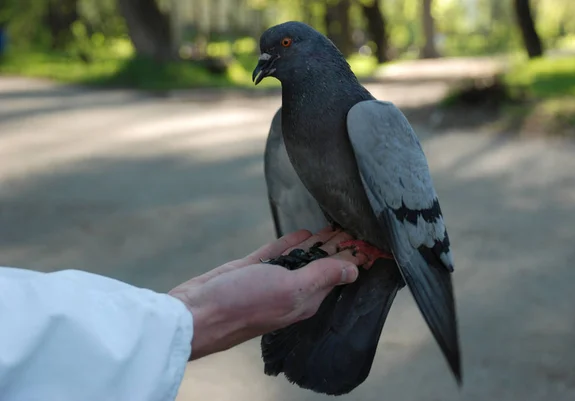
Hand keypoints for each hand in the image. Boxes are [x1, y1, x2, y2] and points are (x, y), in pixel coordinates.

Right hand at [168, 227, 366, 360]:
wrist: (195, 313)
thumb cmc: (242, 304)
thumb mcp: (289, 288)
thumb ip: (321, 276)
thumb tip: (352, 270)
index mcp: (305, 298)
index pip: (338, 274)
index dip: (355, 257)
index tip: (370, 241)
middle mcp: (291, 289)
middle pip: (323, 263)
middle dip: (341, 246)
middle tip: (356, 227)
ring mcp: (270, 278)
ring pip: (302, 256)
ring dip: (320, 242)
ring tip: (336, 227)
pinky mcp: (250, 269)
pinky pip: (277, 253)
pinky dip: (292, 242)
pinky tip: (303, 233)